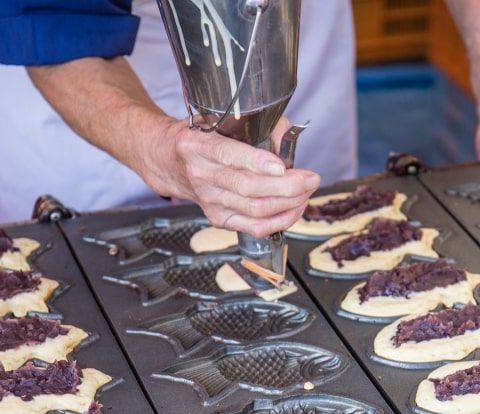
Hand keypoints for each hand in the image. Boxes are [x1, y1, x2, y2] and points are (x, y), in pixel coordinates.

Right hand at [135, 115, 320, 237]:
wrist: (168, 161)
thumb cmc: (200, 136)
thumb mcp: (219, 120)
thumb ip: (257, 124)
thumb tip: (288, 137)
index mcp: (196, 145)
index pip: (228, 155)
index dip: (257, 163)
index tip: (282, 165)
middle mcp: (200, 175)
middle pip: (248, 188)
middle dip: (286, 186)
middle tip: (311, 178)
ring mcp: (208, 200)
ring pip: (254, 210)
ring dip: (288, 204)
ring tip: (307, 192)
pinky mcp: (217, 218)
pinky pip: (253, 228)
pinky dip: (279, 221)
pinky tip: (294, 209)